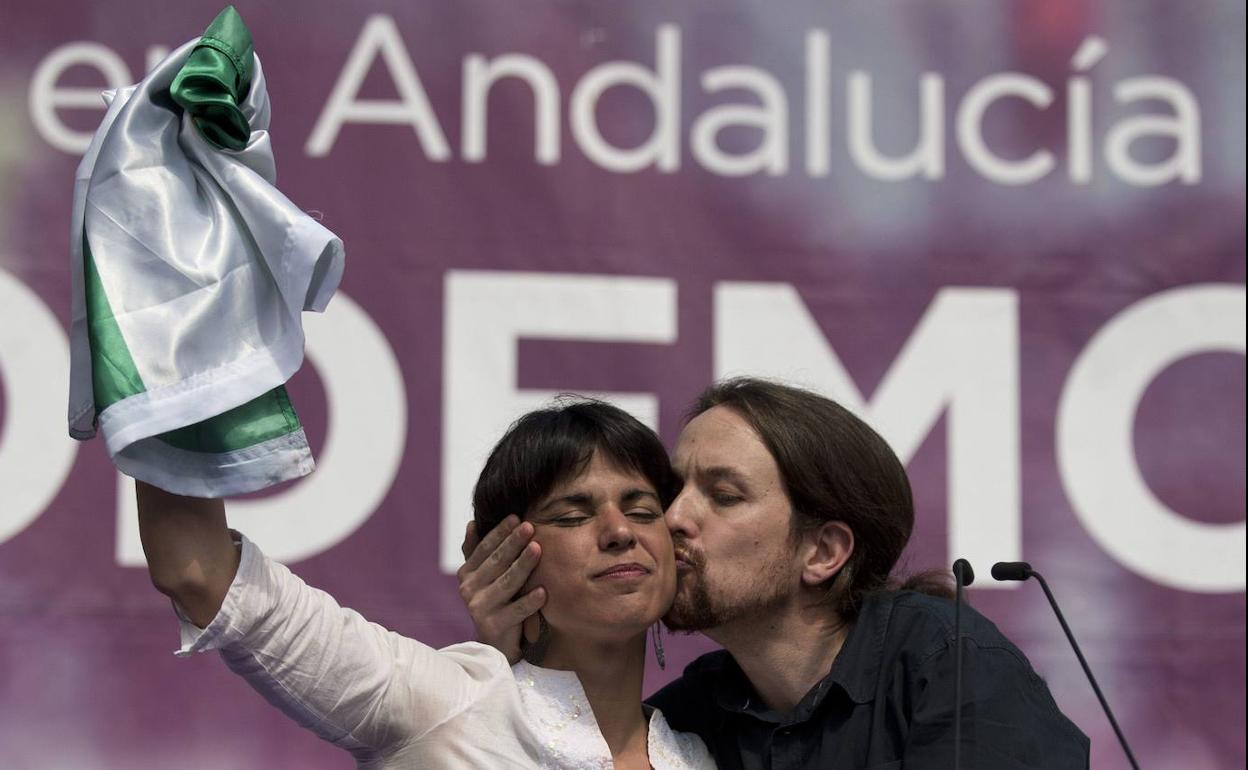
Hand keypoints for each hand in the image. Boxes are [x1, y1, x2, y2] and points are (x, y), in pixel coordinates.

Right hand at [457, 516, 544, 663]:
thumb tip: (471, 524)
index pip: (484, 547)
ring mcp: (480, 608)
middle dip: (514, 542)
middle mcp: (469, 589)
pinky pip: (516, 611)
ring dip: (523, 565)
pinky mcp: (494, 626)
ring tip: (537, 549)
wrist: (495, 643)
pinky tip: (543, 591)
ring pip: (507, 583)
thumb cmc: (495, 601)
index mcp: (467, 572)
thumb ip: (476, 552)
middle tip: (530, 526)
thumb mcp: (484, 576)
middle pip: (496, 562)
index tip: (516, 517)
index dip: (500, 531)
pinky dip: (530, 601)